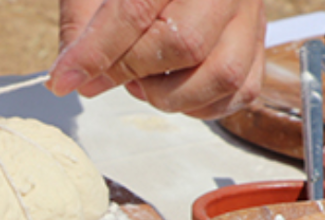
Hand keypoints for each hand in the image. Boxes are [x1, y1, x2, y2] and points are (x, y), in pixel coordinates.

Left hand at [48, 0, 264, 118]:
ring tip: (140, 78)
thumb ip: (82, 22)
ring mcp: (253, 13)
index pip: (137, 11)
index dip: (96, 52)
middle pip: (185, 45)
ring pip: (222, 75)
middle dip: (133, 71)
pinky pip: (240, 91)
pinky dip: (199, 103)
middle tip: (105, 73)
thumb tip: (71, 77)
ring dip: (169, 94)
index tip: (65, 79)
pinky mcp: (260, 42)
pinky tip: (169, 87)